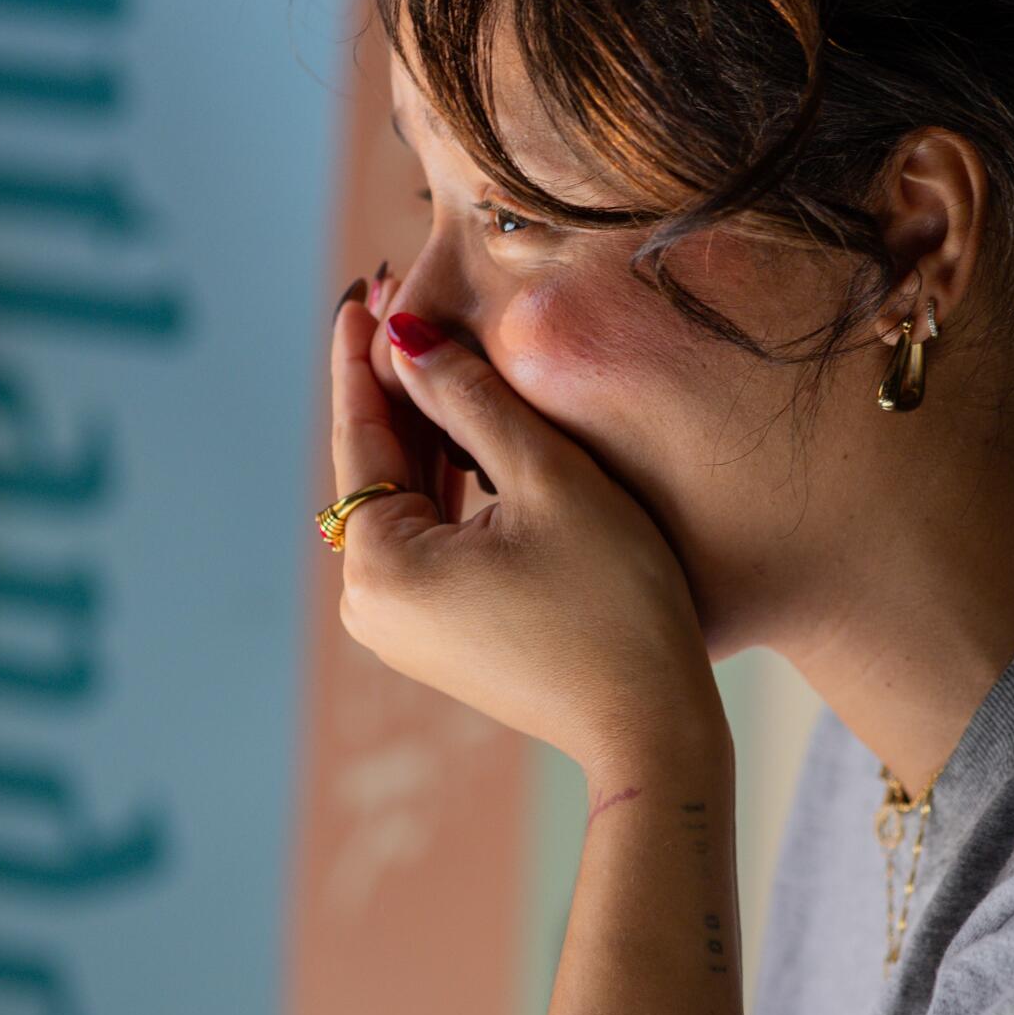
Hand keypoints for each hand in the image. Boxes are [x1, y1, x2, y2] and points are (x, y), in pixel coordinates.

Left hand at [327, 269, 722, 781]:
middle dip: (395, 387)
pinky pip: (430, 538)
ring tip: (436, 350)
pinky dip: (446, 484)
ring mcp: (402, 626)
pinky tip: (464, 431)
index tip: (363, 288)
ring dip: (425, 433)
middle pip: (377, 469)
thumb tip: (407, 336)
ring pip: (406, 502)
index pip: (361, 435)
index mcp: (379, 567)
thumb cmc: (614, 603)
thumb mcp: (548, 480)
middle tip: (401, 297)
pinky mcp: (438, 635)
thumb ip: (471, 400)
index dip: (364, 356)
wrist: (652, 726)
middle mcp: (371, 604)